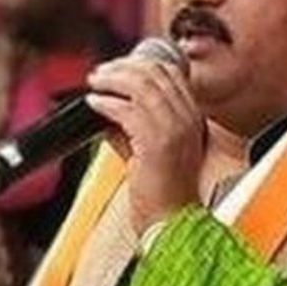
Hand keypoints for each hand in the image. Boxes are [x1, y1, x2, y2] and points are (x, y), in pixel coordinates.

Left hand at [85, 56, 204, 234]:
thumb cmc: (163, 192)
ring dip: (112, 79)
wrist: (172, 221)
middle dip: (123, 67)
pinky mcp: (156, 142)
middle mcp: (188, 118)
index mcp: (193, 117)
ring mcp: (175, 129)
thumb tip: (107, 107)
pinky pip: (127, 109)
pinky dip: (106, 102)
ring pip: (141, 85)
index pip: (170, 74)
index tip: (118, 68)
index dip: (140, 64)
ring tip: (95, 83)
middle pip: (156, 73)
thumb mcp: (149, 149)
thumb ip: (132, 126)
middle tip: (101, 73)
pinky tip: (94, 103)